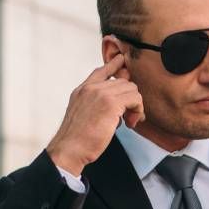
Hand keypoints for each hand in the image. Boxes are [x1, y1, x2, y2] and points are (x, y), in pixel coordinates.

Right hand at [45, 51, 145, 176]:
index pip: (101, 71)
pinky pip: (135, 98)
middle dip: (130, 99)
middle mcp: (91, 88)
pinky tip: (131, 122)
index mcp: (82, 90)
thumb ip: (97, 107)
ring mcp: (101, 93)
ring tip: (130, 122)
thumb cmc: (77, 140)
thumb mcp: (83, 116)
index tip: (121, 59)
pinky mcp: (111, 103)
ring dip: (135, 106)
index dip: (114, 65)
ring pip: (131, 89)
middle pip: (123, 82)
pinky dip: (138, 110)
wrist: (70, 149)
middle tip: (129, 118)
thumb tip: (118, 111)